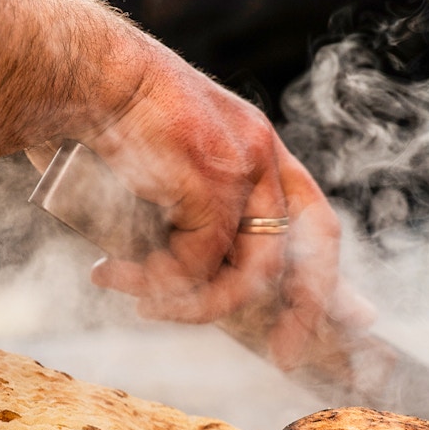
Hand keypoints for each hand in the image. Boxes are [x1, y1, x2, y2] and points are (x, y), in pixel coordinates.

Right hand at [46, 43, 374, 366]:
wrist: (73, 74)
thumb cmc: (99, 122)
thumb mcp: (159, 173)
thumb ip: (182, 216)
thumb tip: (187, 276)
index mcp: (255, 146)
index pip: (312, 217)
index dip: (329, 273)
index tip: (355, 318)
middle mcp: (261, 153)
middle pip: (310, 246)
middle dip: (306, 311)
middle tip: (284, 355)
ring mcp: (242, 164)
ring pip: (248, 269)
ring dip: (195, 305)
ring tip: (143, 304)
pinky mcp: (212, 179)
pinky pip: (199, 262)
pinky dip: (161, 282)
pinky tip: (116, 274)